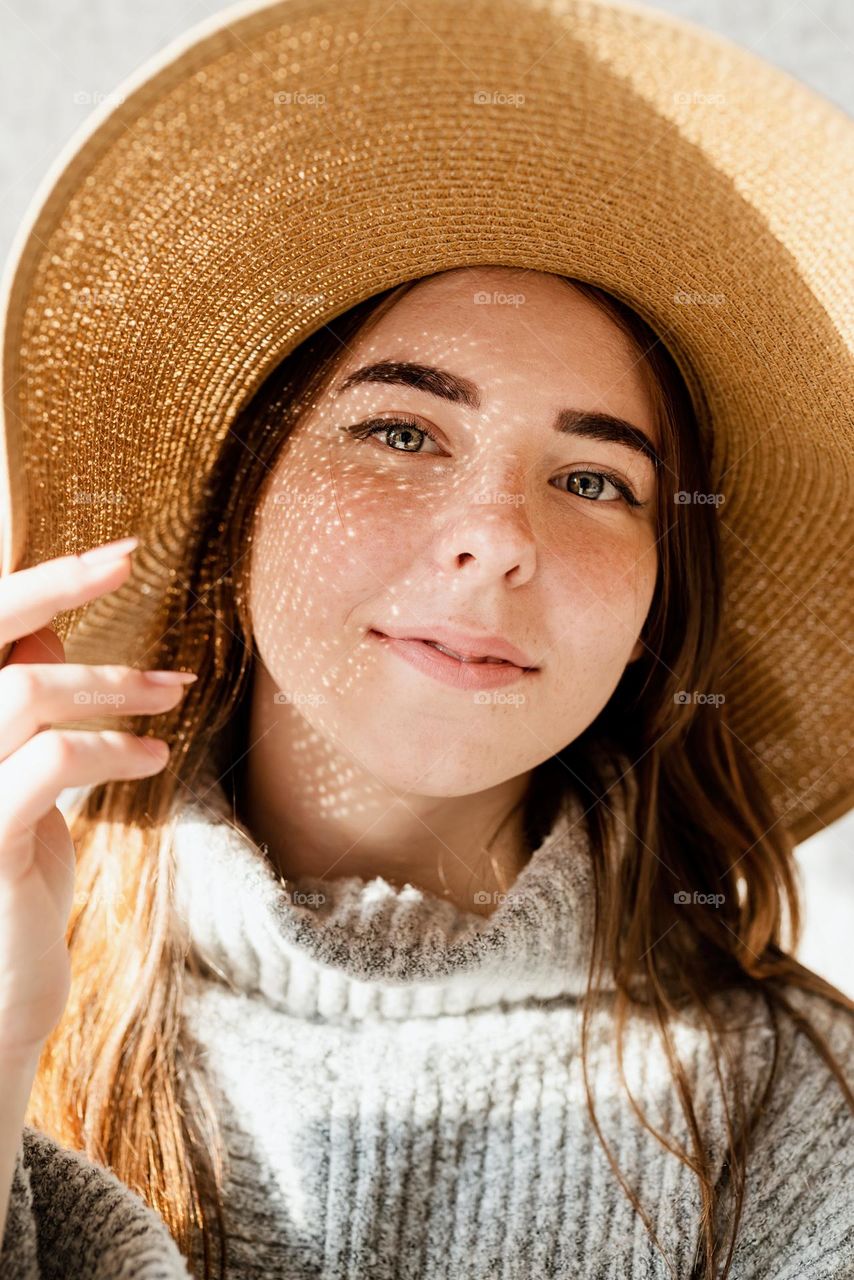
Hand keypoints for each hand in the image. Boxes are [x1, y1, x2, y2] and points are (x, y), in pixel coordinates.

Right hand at [0, 539, 195, 1061]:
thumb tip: (47, 620)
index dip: (44, 580)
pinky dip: (111, 746)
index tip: (117, 554)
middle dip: (62, 591)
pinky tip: (152, 756)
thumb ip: (21, 706)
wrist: (1, 996)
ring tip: (173, 695)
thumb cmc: (12, 879)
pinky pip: (49, 764)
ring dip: (112, 684)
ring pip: (23, 693)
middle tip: (136, 575)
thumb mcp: (18, 780)